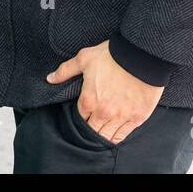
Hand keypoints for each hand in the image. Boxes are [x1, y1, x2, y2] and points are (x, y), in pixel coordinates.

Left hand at [45, 39, 163, 143]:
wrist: (142, 54)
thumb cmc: (113, 55)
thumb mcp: (85, 58)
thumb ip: (66, 70)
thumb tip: (50, 79)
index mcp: (89, 100)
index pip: (79, 119)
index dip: (80, 117)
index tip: (83, 115)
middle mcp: (103, 112)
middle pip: (91, 132)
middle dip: (89, 129)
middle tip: (91, 125)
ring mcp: (121, 117)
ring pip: (106, 137)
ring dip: (102, 136)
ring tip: (101, 132)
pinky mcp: (137, 117)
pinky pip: (123, 135)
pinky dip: (117, 137)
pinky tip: (113, 135)